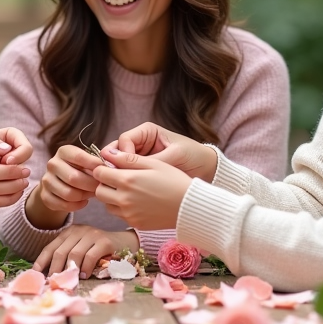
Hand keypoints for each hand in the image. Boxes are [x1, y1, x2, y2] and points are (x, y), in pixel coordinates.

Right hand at [27, 145, 104, 227]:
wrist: (59, 181)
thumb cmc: (79, 169)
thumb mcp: (85, 161)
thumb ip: (95, 163)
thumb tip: (108, 169)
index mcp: (63, 151)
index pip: (79, 156)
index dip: (93, 164)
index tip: (104, 171)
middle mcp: (52, 164)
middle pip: (74, 178)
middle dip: (90, 185)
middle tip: (100, 187)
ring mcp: (46, 180)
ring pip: (68, 194)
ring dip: (84, 196)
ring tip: (91, 194)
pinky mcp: (45, 196)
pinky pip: (63, 204)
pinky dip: (77, 205)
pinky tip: (83, 201)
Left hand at [33, 225, 137, 276]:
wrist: (125, 242)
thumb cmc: (100, 250)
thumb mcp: (81, 250)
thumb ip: (68, 258)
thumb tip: (52, 276)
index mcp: (69, 233)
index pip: (50, 247)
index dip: (41, 261)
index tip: (34, 274)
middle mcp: (79, 231)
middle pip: (60, 252)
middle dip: (55, 269)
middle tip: (54, 283)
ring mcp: (92, 234)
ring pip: (74, 254)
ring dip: (70, 270)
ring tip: (69, 281)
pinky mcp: (104, 241)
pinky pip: (90, 255)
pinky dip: (86, 267)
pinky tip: (85, 275)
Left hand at [92, 150, 192, 230]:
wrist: (190, 206)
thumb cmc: (174, 181)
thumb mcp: (153, 163)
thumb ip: (128, 158)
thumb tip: (108, 153)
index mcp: (127, 180)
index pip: (99, 173)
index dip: (103, 168)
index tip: (111, 167)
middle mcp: (124, 199)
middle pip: (99, 191)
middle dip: (104, 184)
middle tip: (118, 179)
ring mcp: (128, 214)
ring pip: (106, 205)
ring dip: (111, 197)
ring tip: (128, 190)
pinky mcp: (135, 224)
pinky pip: (119, 215)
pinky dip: (121, 208)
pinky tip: (136, 201)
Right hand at [102, 122, 218, 180]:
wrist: (207, 169)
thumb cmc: (193, 156)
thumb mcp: (173, 156)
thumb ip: (151, 159)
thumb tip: (129, 165)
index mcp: (146, 132)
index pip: (124, 140)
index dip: (121, 153)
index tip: (126, 167)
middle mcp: (140, 143)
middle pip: (117, 151)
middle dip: (115, 165)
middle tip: (116, 179)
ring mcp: (139, 157)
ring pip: (119, 165)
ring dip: (119, 175)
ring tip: (121, 187)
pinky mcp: (141, 171)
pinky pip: (128, 175)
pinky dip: (126, 182)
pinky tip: (128, 191)